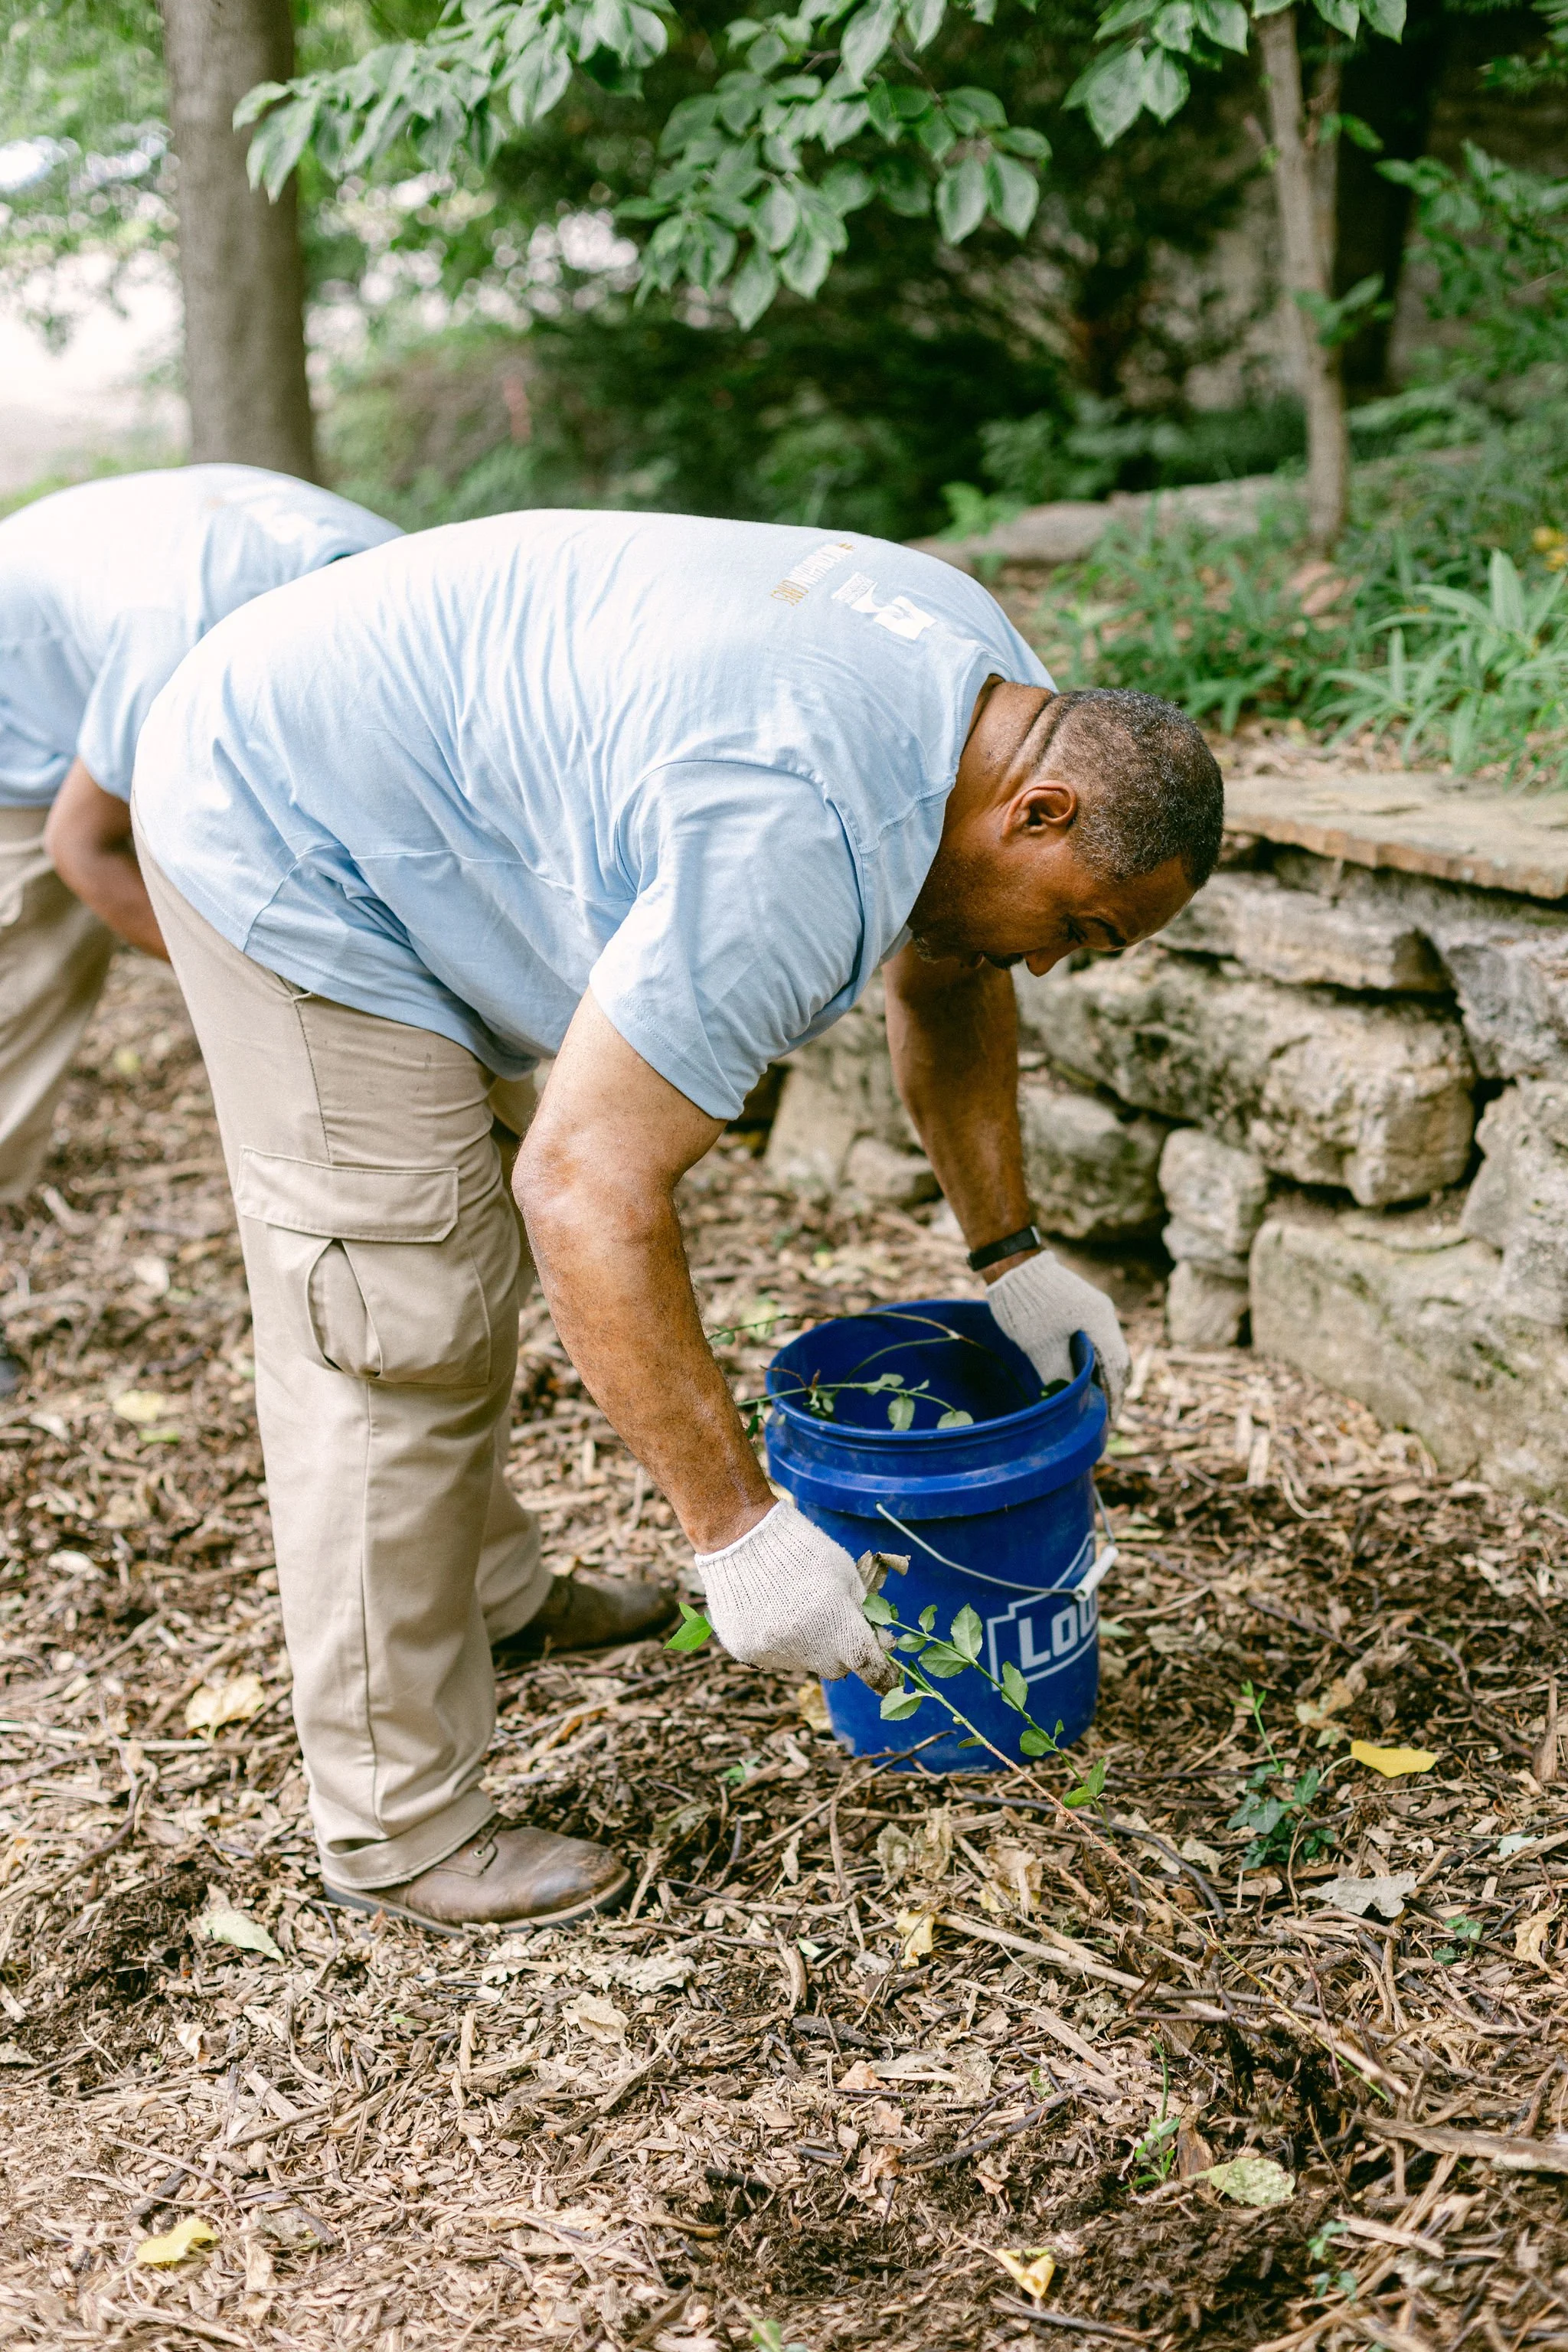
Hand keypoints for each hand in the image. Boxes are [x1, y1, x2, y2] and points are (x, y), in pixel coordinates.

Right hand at [694, 1500, 899, 1691]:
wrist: (742, 1537)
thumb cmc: (803, 1548)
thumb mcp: (845, 1571)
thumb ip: (861, 1609)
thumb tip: (874, 1640)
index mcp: (838, 1624)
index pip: (870, 1665)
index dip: (883, 1676)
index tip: (891, 1682)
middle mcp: (807, 1646)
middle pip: (836, 1668)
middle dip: (840, 1651)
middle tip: (830, 1622)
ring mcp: (774, 1652)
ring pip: (803, 1663)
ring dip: (806, 1645)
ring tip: (791, 1607)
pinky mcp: (747, 1652)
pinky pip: (772, 1657)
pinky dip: (777, 1641)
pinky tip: (769, 1612)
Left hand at [985, 1249, 1130, 1421]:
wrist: (1013, 1266)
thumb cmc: (1026, 1306)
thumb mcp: (1041, 1347)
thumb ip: (1058, 1375)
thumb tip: (1067, 1402)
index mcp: (1100, 1321)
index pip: (1117, 1367)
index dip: (1115, 1396)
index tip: (1109, 1420)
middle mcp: (1103, 1314)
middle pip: (1117, 1359)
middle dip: (1112, 1388)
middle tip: (1102, 1415)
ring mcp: (1094, 1308)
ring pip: (1106, 1349)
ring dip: (1102, 1374)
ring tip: (1091, 1400)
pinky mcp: (1083, 1307)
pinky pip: (1096, 1339)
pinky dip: (1092, 1360)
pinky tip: (1081, 1375)